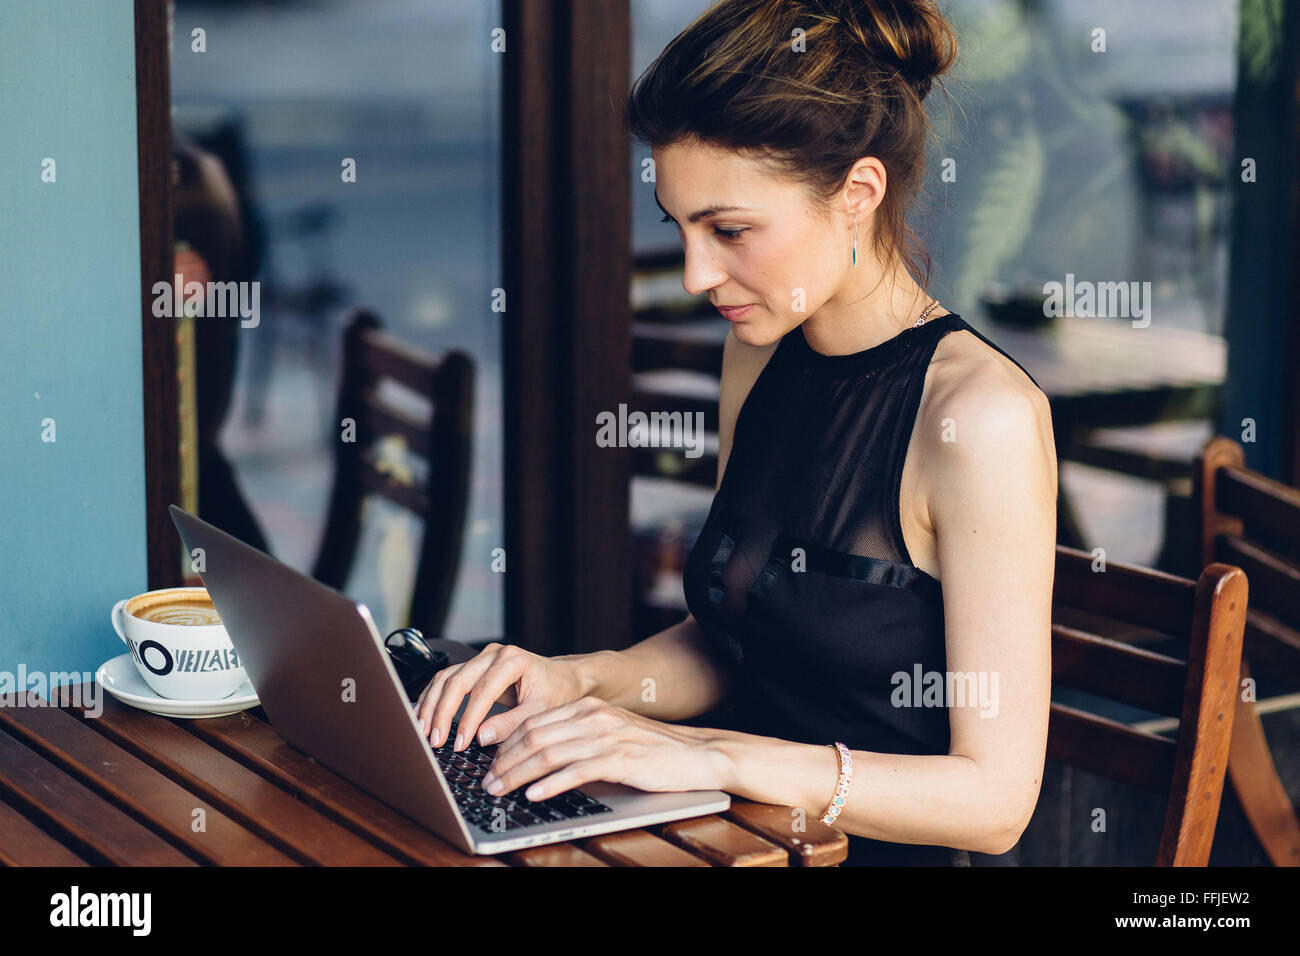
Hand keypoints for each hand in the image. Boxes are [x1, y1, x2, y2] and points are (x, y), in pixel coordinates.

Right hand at [415, 643, 586, 750]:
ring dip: (432, 705)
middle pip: (457, 681)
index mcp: (512, 660)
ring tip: (423, 731)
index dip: (468, 719)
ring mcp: (481, 658)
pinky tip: (422, 714)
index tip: (459, 744)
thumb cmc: (555, 692)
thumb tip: (480, 738)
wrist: (563, 677)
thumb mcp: (540, 712)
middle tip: (435, 740)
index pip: (482, 691)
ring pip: (446, 678)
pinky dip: (433, 697)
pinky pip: (447, 679)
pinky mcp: (474, 667)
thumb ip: (511, 725)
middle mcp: (494, 654)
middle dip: (442, 713)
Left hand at [480, 696, 723, 801]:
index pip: (535, 722)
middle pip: (534, 736)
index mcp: (588, 708)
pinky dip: (550, 783)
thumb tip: (538, 759)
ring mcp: (606, 736)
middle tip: (487, 783)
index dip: (507, 745)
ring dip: (518, 774)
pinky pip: (576, 771)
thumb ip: (578, 740)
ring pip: (548, 753)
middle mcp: (593, 717)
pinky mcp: (620, 758)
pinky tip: (535, 795)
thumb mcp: (611, 736)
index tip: (490, 765)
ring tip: (501, 791)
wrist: (698, 755)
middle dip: (505, 762)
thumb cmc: (653, 751)